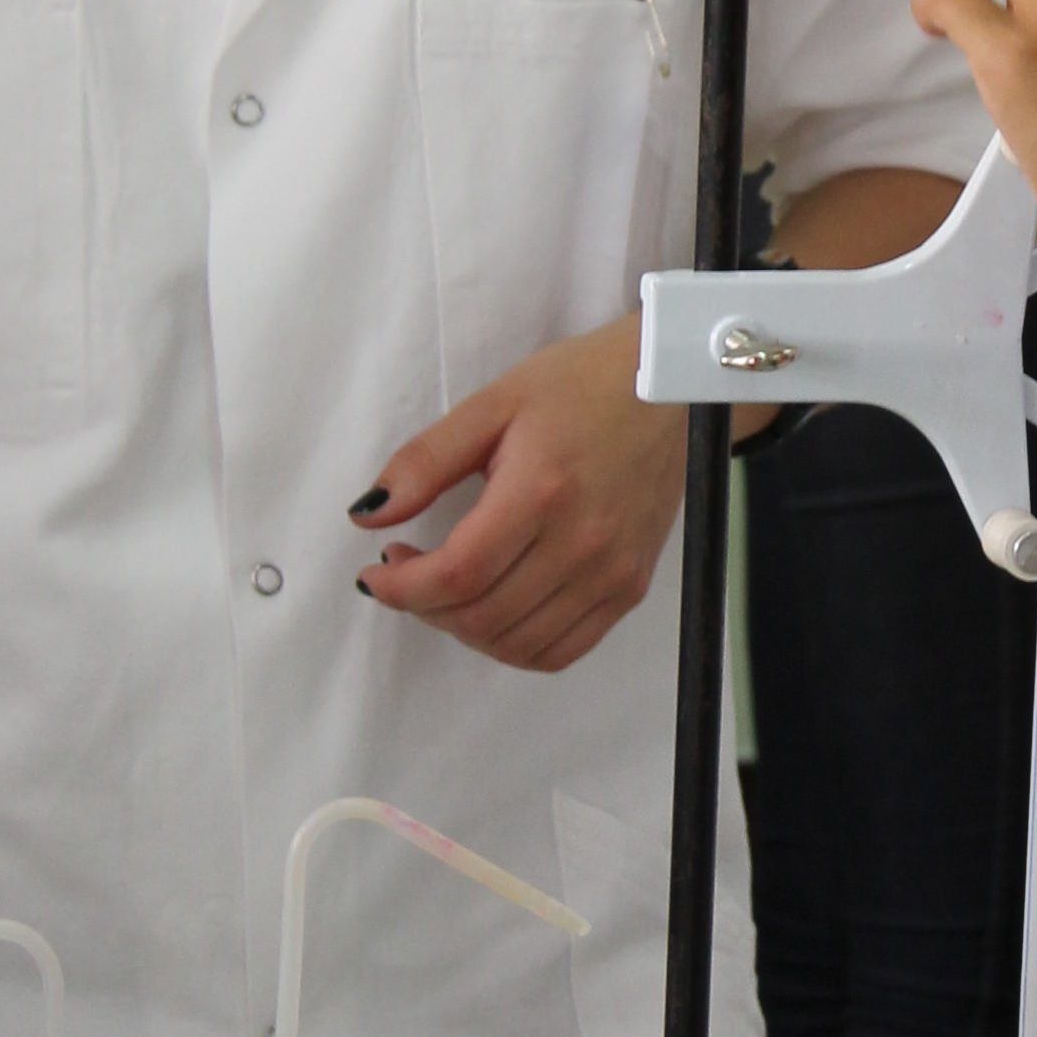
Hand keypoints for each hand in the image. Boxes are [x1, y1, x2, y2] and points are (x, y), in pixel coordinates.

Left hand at [354, 313, 686, 673]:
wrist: (668, 389)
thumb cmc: (581, 386)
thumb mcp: (494, 403)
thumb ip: (425, 461)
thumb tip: (368, 515)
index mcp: (542, 491)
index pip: (458, 574)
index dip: (403, 587)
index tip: (376, 572)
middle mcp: (582, 543)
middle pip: (482, 617)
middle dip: (424, 607)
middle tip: (407, 571)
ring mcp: (611, 573)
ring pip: (517, 645)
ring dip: (464, 629)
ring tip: (447, 588)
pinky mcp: (629, 587)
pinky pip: (562, 651)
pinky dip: (514, 646)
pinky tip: (494, 609)